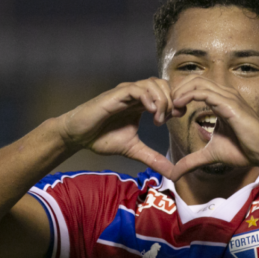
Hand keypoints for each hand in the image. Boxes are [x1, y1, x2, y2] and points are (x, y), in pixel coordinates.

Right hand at [58, 78, 177, 176]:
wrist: (79, 136)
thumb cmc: (102, 138)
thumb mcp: (134, 150)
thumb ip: (153, 158)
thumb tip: (173, 173)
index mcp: (142, 104)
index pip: (167, 93)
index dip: (176, 103)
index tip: (179, 118)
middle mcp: (136, 95)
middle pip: (164, 85)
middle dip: (172, 101)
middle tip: (167, 120)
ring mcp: (126, 92)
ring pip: (153, 84)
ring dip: (162, 101)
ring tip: (158, 120)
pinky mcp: (116, 94)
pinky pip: (138, 89)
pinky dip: (149, 98)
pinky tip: (150, 113)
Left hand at [168, 77, 258, 179]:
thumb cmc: (243, 150)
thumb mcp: (210, 154)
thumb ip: (192, 160)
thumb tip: (175, 173)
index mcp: (220, 101)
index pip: (195, 86)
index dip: (179, 95)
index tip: (170, 113)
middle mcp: (224, 95)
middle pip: (194, 79)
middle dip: (177, 90)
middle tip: (167, 108)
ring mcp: (228, 97)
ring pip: (197, 82)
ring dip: (180, 92)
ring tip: (171, 108)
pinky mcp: (230, 104)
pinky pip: (204, 92)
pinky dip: (188, 96)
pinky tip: (179, 106)